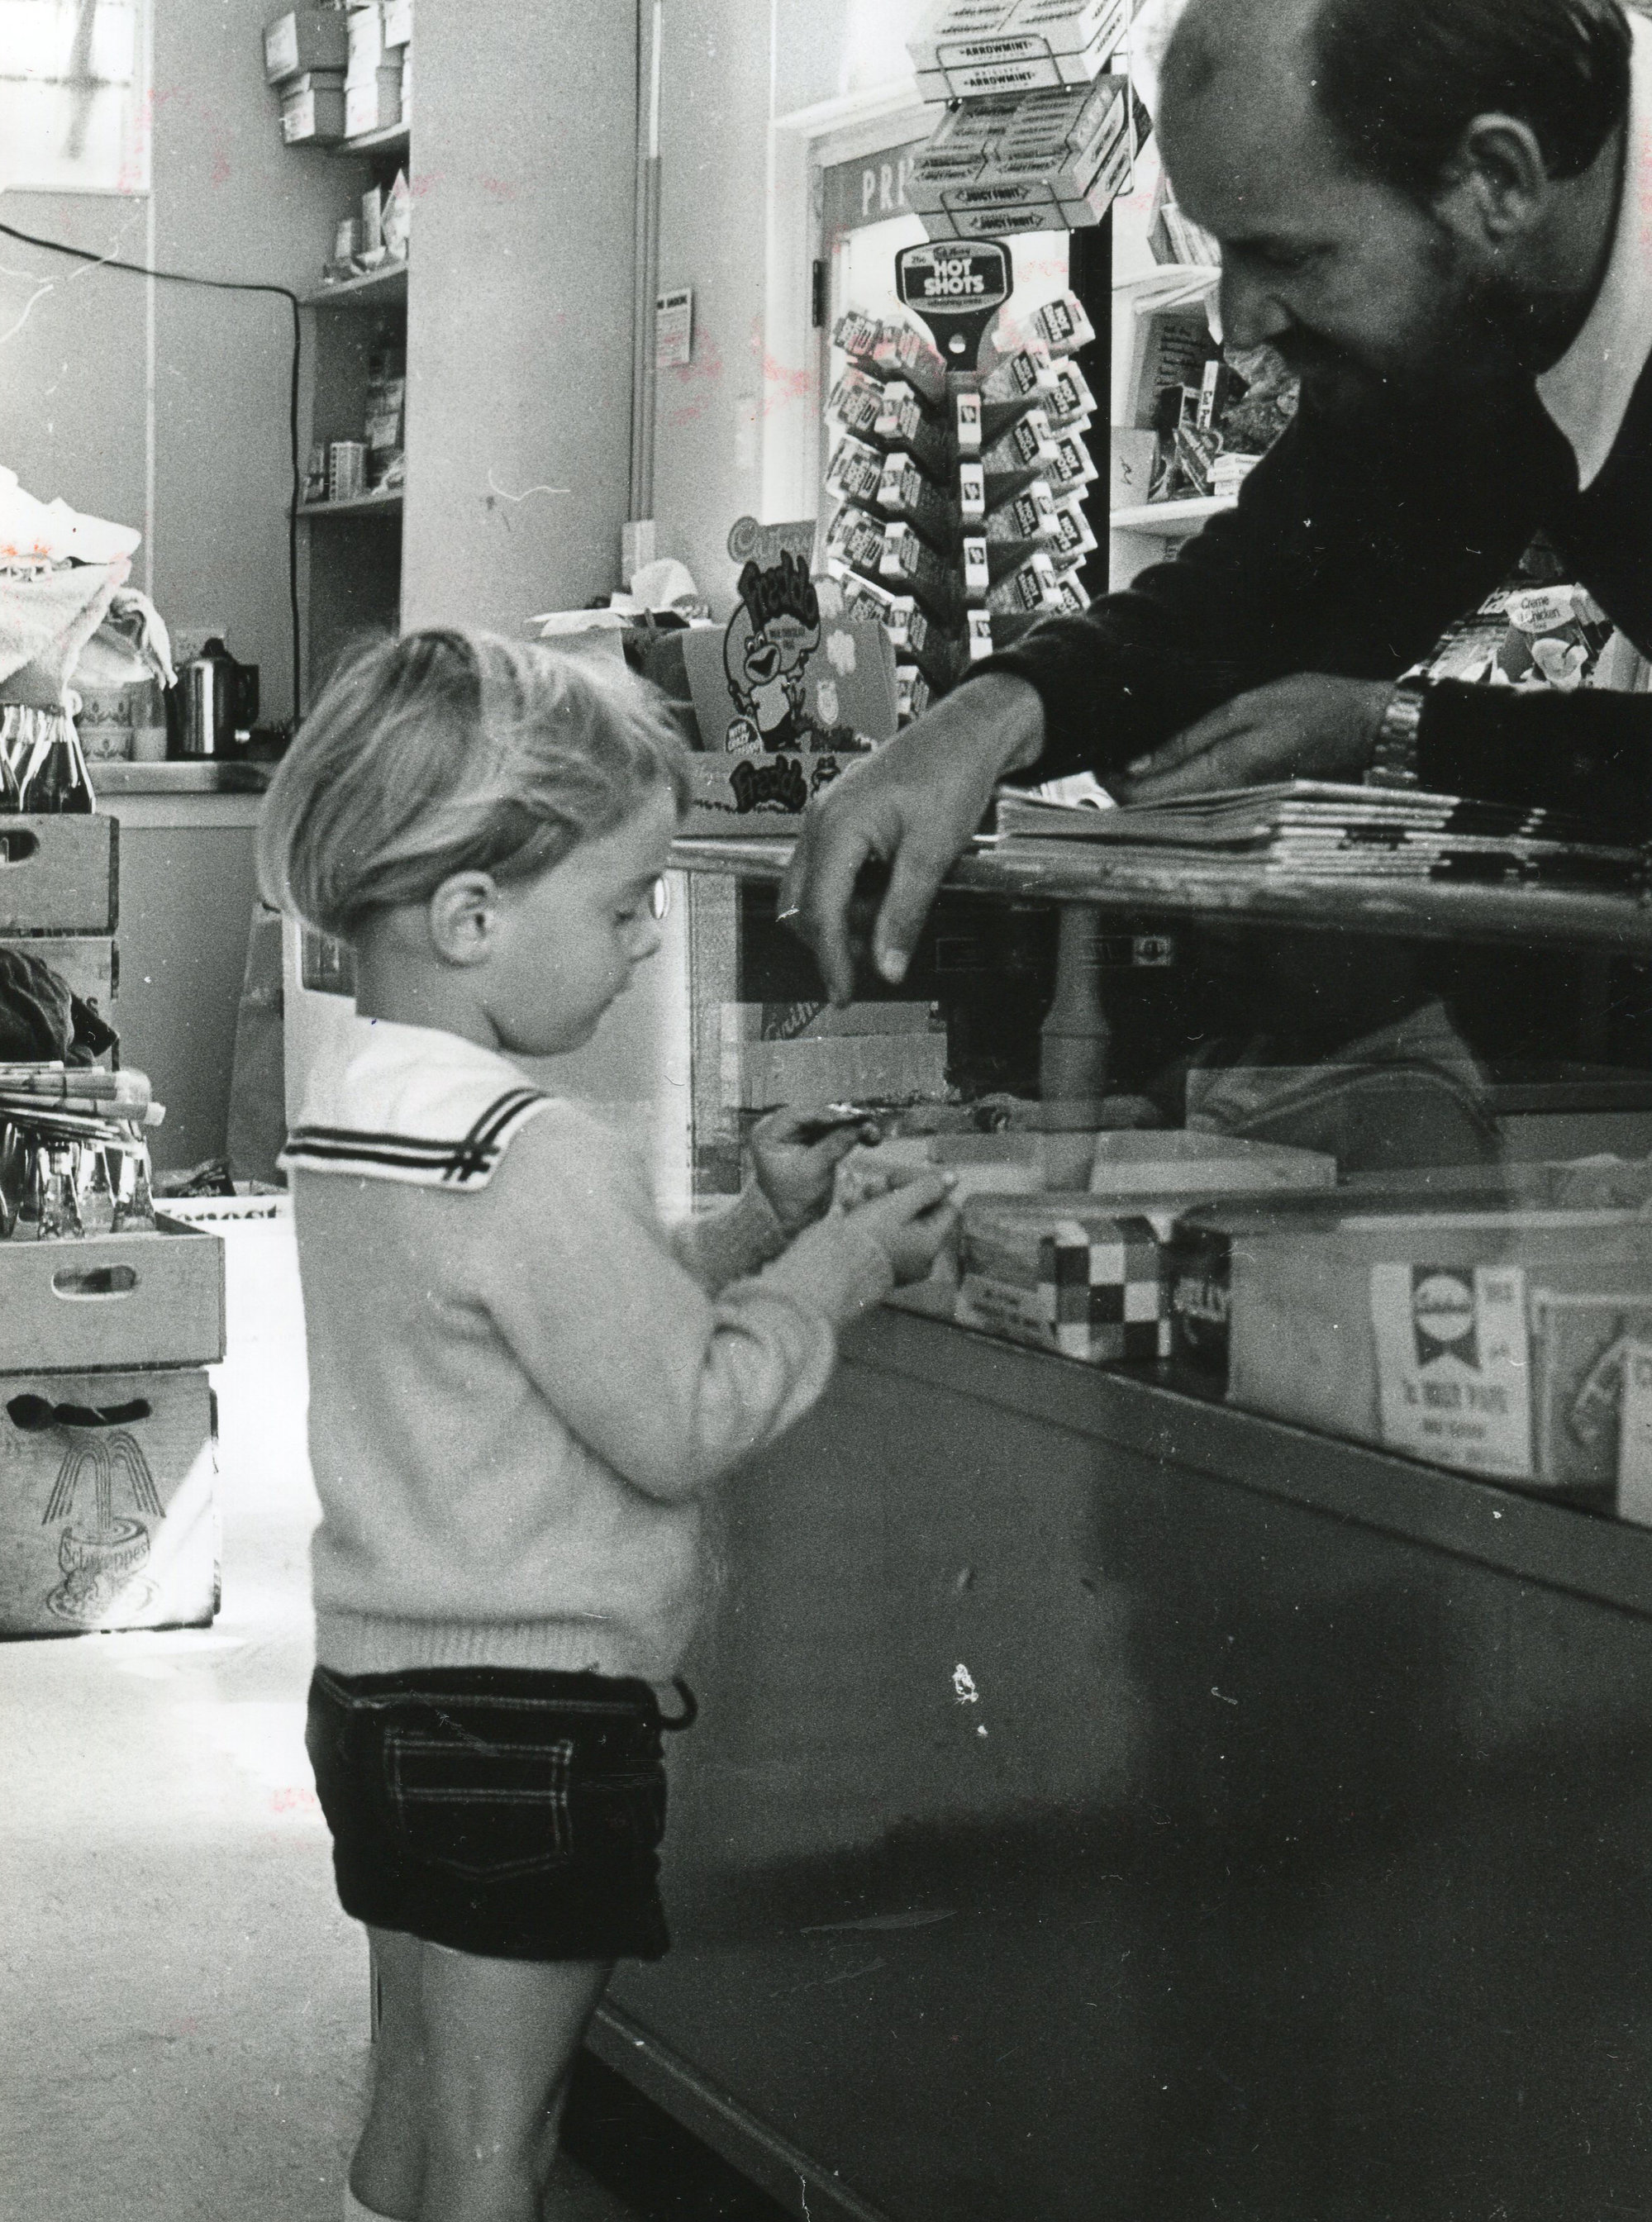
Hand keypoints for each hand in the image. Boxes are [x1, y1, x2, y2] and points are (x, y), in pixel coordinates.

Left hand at [750, 1103, 881, 1235]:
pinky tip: (869, 1137)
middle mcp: (780, 1127)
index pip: (799, 1114)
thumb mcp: (814, 1170)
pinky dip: (849, 1134)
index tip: (851, 1115)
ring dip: (850, 1126)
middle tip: (866, 1119)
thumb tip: (859, 1126)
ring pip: (827, 1122)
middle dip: (842, 1118)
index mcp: (769, 1133)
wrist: (793, 1220)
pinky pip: (832, 1131)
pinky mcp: (810, 1141)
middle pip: (815, 1114)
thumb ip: (834, 1145)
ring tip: (872, 1131)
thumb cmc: (794, 1197)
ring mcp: (796, 1133)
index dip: (827, 1113)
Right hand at [780, 673, 1045, 1003]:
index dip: (830, 960)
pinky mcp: (838, 817)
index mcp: (837, 826)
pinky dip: (846, 895)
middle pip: (800, 904)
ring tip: (883, 926)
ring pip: (809, 889)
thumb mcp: (932, 853)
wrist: (968, 732)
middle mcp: (820, 819)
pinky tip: (881, 898)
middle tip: (866, 967)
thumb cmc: (952, 775)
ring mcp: (825, 816)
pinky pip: (825, 869)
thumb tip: (887, 968)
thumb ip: (904, 913)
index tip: (843, 994)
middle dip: (828, 942)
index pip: (818, 911)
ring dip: (838, 919)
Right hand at [844, 1168, 959, 1285]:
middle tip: (877, 1183)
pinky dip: (871, 1220)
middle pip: (920, 1214)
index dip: (929, 1188)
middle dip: (898, 1193)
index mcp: (932, 1242)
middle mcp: (922, 1256)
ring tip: (859, 1194)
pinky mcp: (882, 1267)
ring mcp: (902, 1264)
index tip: (906, 1179)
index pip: (946, 1207)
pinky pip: (884, 1237)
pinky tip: (852, 1208)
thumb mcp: (899, 1204)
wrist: (836, 1268)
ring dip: (880, 1202)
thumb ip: (926, 1189)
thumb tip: (953, 1178)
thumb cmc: (871, 1234)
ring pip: (898, 1222)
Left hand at [1117, 675, 1392, 800]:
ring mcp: (1237, 808)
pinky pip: (1199, 807)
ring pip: (1175, 813)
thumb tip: (1137, 764)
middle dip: (1127, 790)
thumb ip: (1188, 740)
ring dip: (1151, 793)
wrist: (1370, 731)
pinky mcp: (1247, 803)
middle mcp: (1224, 803)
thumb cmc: (1316, 709)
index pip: (1143, 798)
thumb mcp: (1246, 708)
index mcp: (1219, 776)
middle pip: (1154, 813)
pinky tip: (1174, 772)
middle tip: (1113, 760)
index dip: (1113, 782)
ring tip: (1139, 763)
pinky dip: (1177, 792)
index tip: (1103, 760)